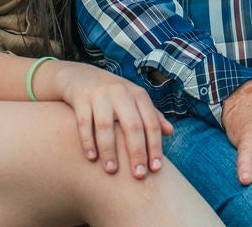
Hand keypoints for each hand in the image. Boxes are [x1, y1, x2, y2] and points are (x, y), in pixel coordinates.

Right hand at [50, 60, 173, 178]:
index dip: (155, 146)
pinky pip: (84, 122)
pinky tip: (91, 158)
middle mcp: (122, 92)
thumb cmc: (113, 94)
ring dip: (109, 150)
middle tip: (138, 175)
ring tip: (112, 171)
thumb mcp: (134, 100)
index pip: (151, 123)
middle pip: (132, 125)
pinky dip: (88, 141)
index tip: (156, 169)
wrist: (80, 76)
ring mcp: (100, 94)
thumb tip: (171, 132)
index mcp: (138, 95)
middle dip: (137, 152)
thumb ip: (152, 115)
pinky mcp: (81, 98)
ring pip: (106, 126)